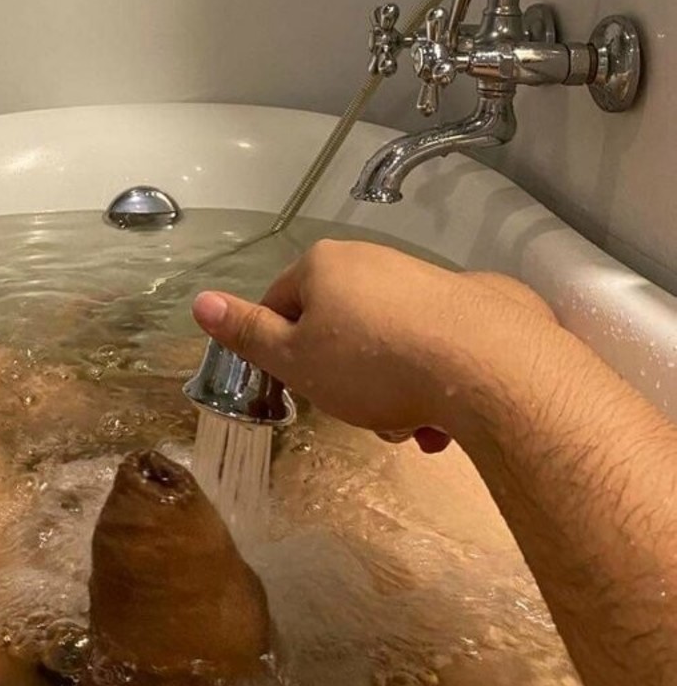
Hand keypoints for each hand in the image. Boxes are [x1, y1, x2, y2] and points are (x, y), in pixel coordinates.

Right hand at [191, 240, 555, 451]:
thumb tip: (199, 301)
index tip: (298, 387)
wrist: (486, 366)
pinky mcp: (477, 307)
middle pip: (340, 326)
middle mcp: (375, 260)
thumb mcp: (296, 360)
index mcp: (324, 266)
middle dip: (346, 379)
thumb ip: (247, 333)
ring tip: (410, 425)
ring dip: (393, 391)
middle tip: (361, 415)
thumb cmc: (373, 363)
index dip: (282, 350)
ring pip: (390, 342)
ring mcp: (428, 279)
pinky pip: (437, 347)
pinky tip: (445, 416)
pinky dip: (435, 381)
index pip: (280, 303)